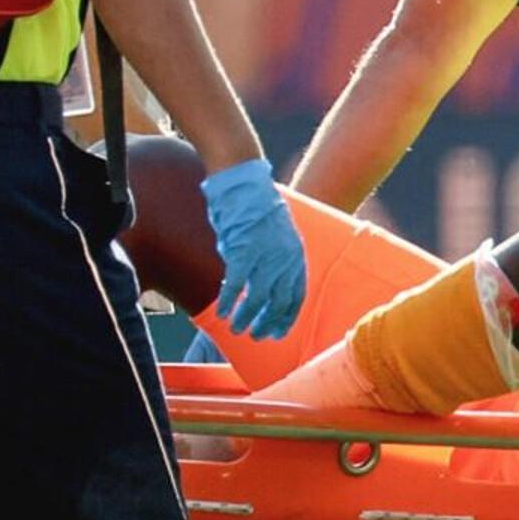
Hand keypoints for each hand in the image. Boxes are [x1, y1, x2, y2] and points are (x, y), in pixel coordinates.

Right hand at [201, 157, 309, 340]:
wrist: (243, 183)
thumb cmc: (255, 210)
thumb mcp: (276, 237)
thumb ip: (276, 261)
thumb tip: (264, 288)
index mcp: (296, 255)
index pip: (296, 296)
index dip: (286, 318)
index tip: (276, 334)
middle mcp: (285, 258)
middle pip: (280, 302)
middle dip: (267, 323)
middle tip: (256, 336)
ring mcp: (265, 255)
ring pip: (257, 299)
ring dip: (246, 318)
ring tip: (236, 329)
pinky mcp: (244, 251)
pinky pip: (235, 286)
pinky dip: (228, 302)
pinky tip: (222, 312)